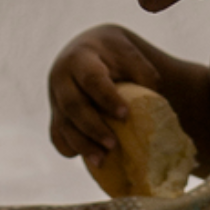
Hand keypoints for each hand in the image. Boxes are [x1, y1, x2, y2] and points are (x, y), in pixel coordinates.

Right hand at [48, 25, 163, 169]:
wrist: (89, 49)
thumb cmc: (115, 56)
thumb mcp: (131, 56)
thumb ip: (144, 75)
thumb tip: (154, 104)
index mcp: (81, 59)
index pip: (92, 80)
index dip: (107, 98)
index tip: (125, 115)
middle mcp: (62, 78)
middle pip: (73, 105)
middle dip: (92, 127)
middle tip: (113, 145)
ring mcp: (55, 98)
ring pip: (63, 124)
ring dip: (82, 144)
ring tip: (102, 160)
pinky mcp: (56, 115)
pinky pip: (57, 136)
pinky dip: (70, 148)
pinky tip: (90, 158)